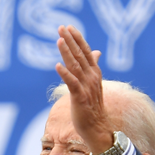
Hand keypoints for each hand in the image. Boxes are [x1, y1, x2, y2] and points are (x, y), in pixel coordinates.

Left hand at [55, 25, 113, 154]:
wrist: (97, 127)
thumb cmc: (92, 106)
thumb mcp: (93, 83)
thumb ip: (93, 66)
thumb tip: (96, 52)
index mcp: (94, 73)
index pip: (86, 52)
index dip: (77, 39)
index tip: (69, 27)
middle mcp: (92, 77)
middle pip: (80, 55)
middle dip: (70, 40)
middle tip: (61, 27)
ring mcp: (86, 87)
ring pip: (75, 66)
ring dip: (67, 52)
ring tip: (59, 40)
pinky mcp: (80, 98)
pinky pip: (72, 83)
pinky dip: (65, 74)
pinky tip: (57, 65)